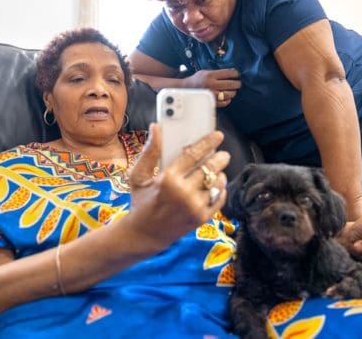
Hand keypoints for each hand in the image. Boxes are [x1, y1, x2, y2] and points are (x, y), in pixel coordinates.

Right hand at [127, 123, 230, 251]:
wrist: (144, 234)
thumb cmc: (140, 201)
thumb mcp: (138, 175)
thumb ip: (149, 151)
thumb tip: (156, 127)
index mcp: (168, 179)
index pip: (193, 154)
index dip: (208, 142)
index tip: (217, 135)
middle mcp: (183, 192)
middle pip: (210, 168)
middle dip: (220, 158)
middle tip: (223, 154)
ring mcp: (194, 207)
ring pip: (217, 183)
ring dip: (220, 175)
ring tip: (218, 172)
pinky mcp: (201, 218)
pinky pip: (219, 199)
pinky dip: (220, 190)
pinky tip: (215, 186)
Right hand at [183, 68, 240, 107]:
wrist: (186, 89)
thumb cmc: (197, 79)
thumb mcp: (205, 72)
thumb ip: (217, 72)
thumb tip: (232, 72)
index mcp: (210, 75)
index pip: (228, 73)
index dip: (235, 74)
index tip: (237, 74)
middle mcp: (211, 85)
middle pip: (230, 84)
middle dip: (237, 84)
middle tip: (238, 83)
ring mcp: (211, 94)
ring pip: (229, 94)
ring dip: (233, 92)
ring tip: (233, 91)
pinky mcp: (210, 102)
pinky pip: (224, 103)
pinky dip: (228, 100)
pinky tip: (228, 98)